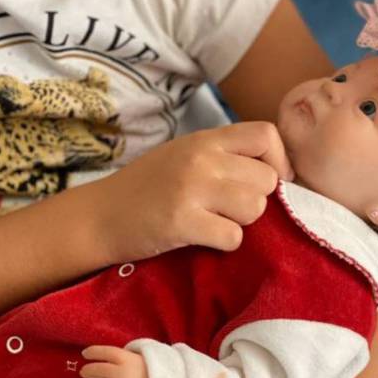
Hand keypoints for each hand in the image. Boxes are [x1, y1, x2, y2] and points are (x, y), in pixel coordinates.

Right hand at [91, 122, 292, 264]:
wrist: (99, 215)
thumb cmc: (147, 187)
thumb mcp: (185, 154)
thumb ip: (225, 155)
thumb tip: (278, 171)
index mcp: (205, 139)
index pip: (266, 135)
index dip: (279, 160)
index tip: (270, 181)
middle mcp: (201, 159)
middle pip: (266, 180)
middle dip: (256, 199)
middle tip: (229, 208)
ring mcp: (191, 189)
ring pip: (255, 209)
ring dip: (241, 222)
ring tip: (213, 221)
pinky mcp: (181, 222)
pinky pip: (233, 237)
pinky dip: (224, 243)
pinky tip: (202, 237)